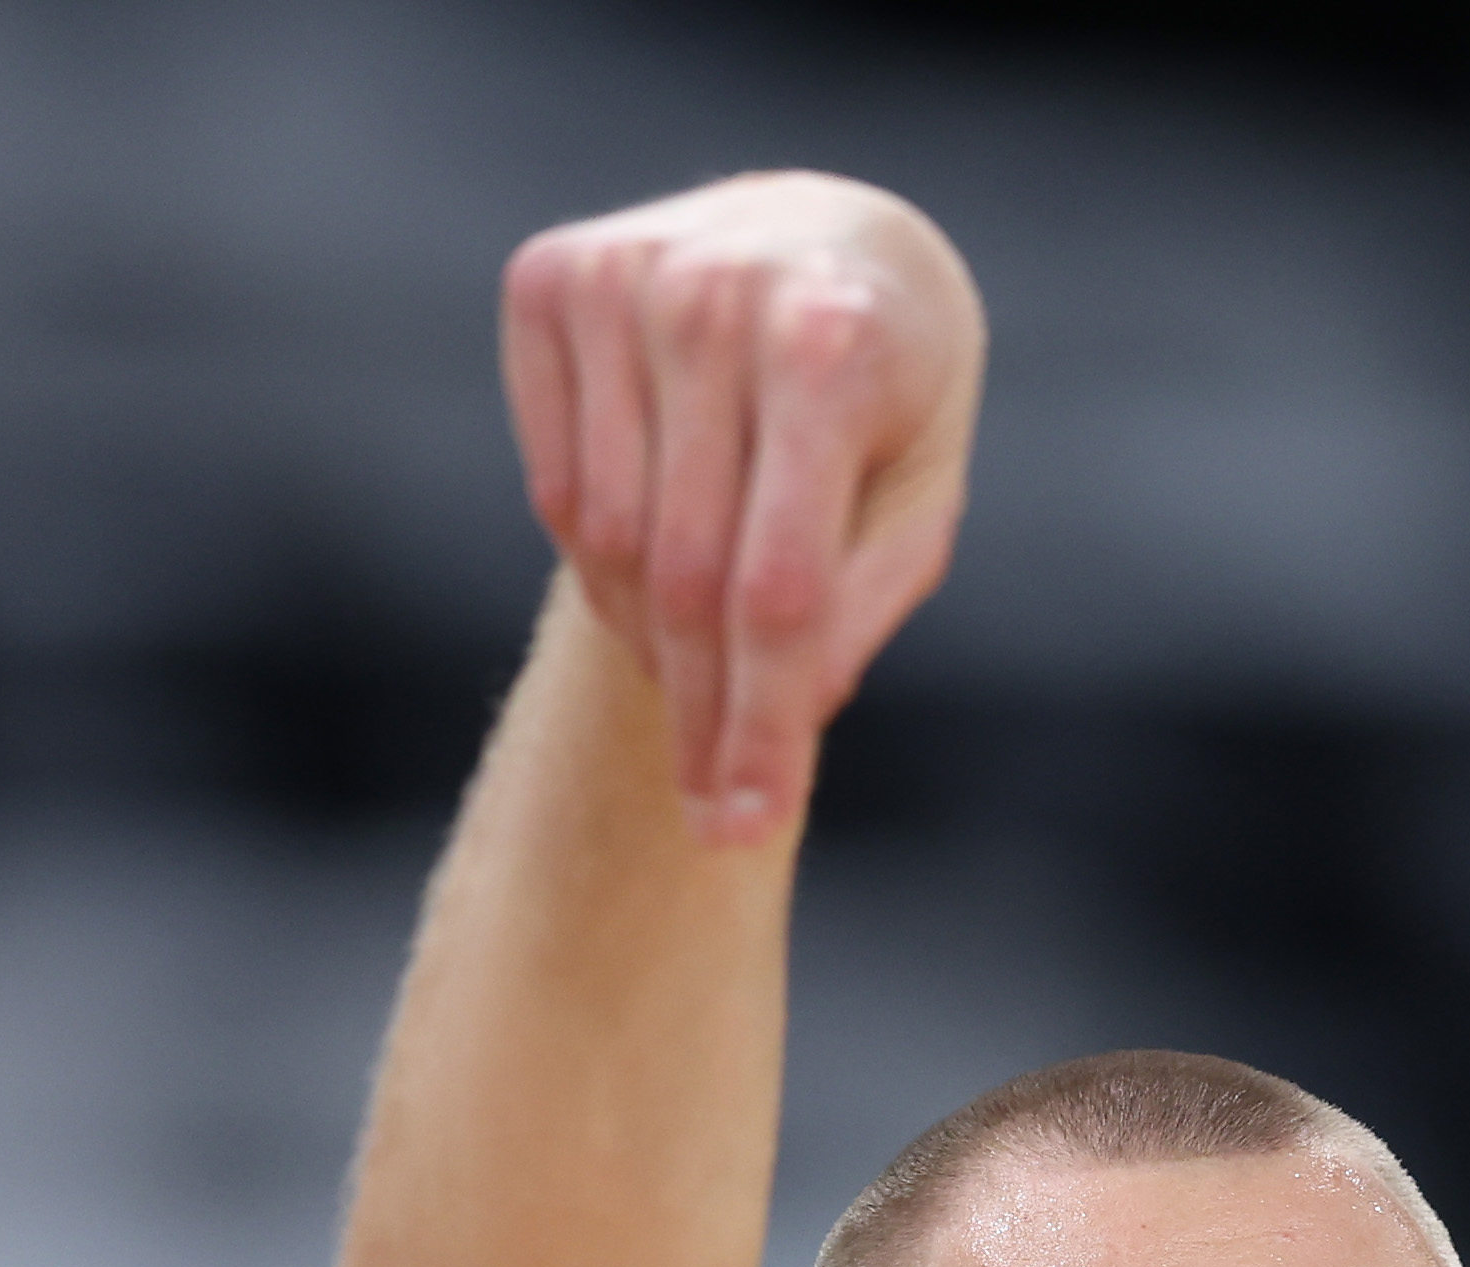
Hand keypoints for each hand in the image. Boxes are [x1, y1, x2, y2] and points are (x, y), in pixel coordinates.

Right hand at [501, 173, 982, 844]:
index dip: (758, 724)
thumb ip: (859, 602)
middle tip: (713, 816)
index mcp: (830, 346)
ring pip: (607, 542)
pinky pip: (555, 485)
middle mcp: (717, 299)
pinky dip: (598, 560)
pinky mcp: (550, 280)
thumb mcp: (920, 498)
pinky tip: (653, 571)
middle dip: (702, 718)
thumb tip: (782, 723)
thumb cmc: (891, 397)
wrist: (830, 237)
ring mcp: (623, 278)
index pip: (777, 588)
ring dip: (651, 644)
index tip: (743, 826)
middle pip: (688, 579)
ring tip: (701, 675)